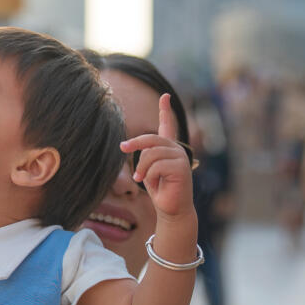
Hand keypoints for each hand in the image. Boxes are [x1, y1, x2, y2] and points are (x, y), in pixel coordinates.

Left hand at [119, 94, 195, 219]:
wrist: (171, 208)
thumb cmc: (160, 189)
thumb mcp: (148, 169)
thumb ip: (145, 154)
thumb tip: (126, 145)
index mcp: (169, 148)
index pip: (168, 125)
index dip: (165, 110)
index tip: (165, 96)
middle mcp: (176, 149)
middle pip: (151, 139)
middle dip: (134, 143)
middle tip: (122, 148)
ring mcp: (180, 157)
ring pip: (151, 154)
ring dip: (142, 168)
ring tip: (140, 179)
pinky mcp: (181, 167)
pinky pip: (157, 165)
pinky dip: (150, 175)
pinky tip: (153, 183)